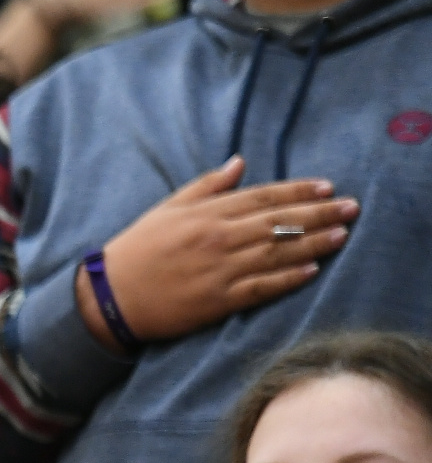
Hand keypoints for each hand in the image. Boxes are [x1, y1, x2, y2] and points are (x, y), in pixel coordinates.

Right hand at [80, 156, 353, 348]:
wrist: (111, 296)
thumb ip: (207, 185)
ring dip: (314, 243)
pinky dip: (289, 278)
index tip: (327, 188)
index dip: (298, 192)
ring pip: (278, 253)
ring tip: (343, 235)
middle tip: (352, 207)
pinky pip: (262, 287)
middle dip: (319, 214)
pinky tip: (313, 270)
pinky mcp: (219, 300)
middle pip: (279, 223)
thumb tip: (239, 162)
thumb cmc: (136, 250)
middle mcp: (219, 238)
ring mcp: (220, 270)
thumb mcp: (168, 208)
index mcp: (207, 214)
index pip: (263, 197)